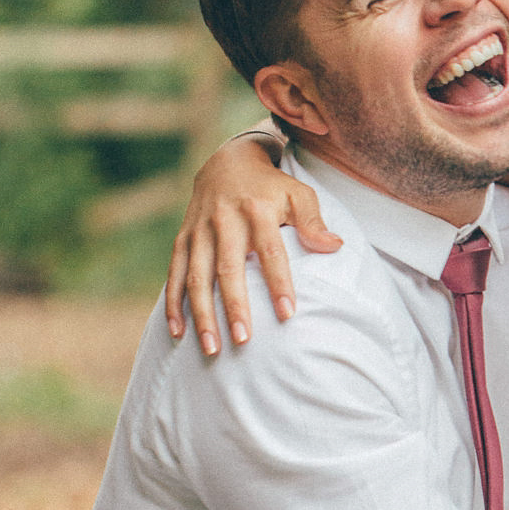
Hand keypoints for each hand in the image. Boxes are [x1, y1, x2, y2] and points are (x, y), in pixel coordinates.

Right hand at [165, 135, 341, 354]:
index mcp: (257, 211)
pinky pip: (175, 274)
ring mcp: (200, 231)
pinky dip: (173, 303)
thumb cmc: (271, 187)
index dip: (279, 283)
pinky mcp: (183, 238)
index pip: (270, 251)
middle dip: (234, 306)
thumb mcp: (298, 193)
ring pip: (197, 277)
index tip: (287, 314)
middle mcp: (224, 221)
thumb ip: (313, 221)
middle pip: (228, 269)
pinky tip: (178, 332)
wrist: (228, 162)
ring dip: (202, 314)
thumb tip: (334, 246)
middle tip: (244, 340)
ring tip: (212, 347)